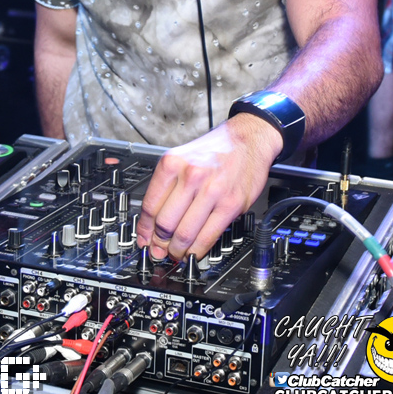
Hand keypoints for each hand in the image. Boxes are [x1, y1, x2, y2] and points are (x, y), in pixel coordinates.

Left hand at [135, 113, 282, 260]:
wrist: (248, 139)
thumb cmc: (216, 149)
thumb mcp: (182, 156)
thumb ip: (168, 185)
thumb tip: (154, 218)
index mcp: (173, 163)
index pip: (150, 205)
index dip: (144, 229)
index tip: (144, 240)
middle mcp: (191, 176)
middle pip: (165, 223)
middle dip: (159, 243)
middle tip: (159, 251)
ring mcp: (212, 191)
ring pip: (185, 233)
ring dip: (177, 250)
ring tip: (175, 254)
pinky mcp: (231, 204)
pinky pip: (208, 236)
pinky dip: (198, 250)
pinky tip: (193, 253)